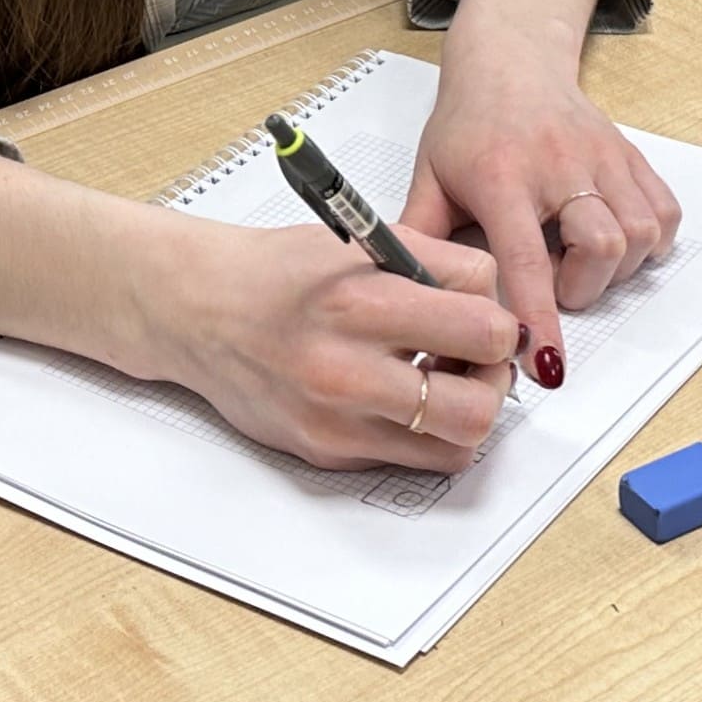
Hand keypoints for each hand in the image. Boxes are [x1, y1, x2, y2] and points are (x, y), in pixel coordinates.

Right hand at [147, 215, 521, 470]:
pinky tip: (401, 398)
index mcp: (362, 303)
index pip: (485, 327)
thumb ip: (439, 266)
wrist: (202, 311)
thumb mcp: (364, 242)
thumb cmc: (280, 272)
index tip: (486, 319)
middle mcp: (348, 370)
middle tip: (477, 361)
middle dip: (491, 382)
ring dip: (463, 416)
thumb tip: (500, 306)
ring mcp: (337, 421)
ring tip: (442, 383)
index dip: (499, 323)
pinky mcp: (327, 452)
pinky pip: (410, 459)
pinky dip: (421, 433)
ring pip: (453, 447)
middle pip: (477, 406)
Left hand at [407, 28, 677, 384]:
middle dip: (583, 289)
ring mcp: (602, 158)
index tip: (547, 366)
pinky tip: (614, 240)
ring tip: (579, 260)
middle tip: (555, 284)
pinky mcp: (630, 155)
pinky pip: (665, 213)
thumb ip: (419, 237)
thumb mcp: (430, 175)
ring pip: (639, 234)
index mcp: (503, 176)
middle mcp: (560, 165)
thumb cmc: (469, 122)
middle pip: (602, 246)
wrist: (511, 59)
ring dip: (616, 269)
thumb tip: (403, 300)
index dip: (539, 318)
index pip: (526, 260)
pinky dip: (648, 242)